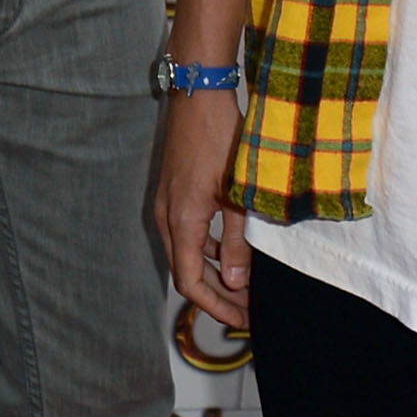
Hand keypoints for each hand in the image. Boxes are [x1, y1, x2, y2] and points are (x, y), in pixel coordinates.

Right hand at [156, 87, 253, 329]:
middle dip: (218, 296)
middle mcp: (167, 216)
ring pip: (187, 253)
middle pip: (186, 272)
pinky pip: (187, 234)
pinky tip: (233, 251)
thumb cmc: (221, 138)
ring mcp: (167, 203)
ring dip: (214, 274)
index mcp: (181, 220)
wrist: (198, 95)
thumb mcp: (238, 194)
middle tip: (250, 310)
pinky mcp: (173, 192)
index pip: (190, 282)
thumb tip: (238, 284)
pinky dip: (208, 251)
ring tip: (247, 286)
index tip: (243, 321)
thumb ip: (238, 242)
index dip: (216, 308)